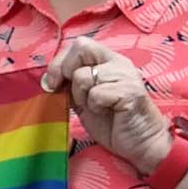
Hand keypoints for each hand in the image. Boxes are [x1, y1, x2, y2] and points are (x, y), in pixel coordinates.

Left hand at [42, 39, 173, 172]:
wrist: (140, 143)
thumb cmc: (112, 122)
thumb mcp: (84, 100)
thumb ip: (70, 86)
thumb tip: (47, 81)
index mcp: (107, 61)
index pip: (78, 45)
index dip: (59, 62)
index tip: (52, 84)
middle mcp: (118, 62)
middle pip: (81, 47)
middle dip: (65, 71)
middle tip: (69, 94)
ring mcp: (126, 75)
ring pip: (83, 76)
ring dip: (82, 97)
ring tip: (98, 107)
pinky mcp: (130, 91)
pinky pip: (96, 94)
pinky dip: (95, 107)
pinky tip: (108, 112)